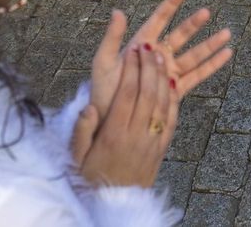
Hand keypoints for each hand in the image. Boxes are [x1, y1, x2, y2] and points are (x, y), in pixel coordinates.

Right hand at [77, 45, 176, 188]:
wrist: (114, 205)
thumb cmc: (91, 177)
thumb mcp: (77, 156)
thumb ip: (81, 130)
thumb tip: (88, 106)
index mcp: (113, 134)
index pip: (127, 93)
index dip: (132, 68)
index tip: (132, 49)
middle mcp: (136, 136)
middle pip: (148, 93)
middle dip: (149, 66)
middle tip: (149, 46)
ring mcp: (152, 142)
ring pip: (163, 103)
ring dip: (164, 77)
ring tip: (162, 56)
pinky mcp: (162, 149)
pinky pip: (172, 119)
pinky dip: (174, 98)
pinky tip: (173, 82)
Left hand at [80, 0, 232, 149]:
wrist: (108, 120)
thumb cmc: (103, 89)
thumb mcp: (104, 61)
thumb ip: (112, 37)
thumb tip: (118, 11)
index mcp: (141, 45)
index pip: (159, 20)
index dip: (171, 5)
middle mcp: (157, 57)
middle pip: (180, 36)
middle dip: (194, 24)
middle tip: (207, 12)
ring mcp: (167, 73)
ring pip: (193, 55)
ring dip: (209, 44)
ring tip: (227, 34)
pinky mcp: (174, 90)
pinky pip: (197, 76)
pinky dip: (212, 66)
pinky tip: (225, 56)